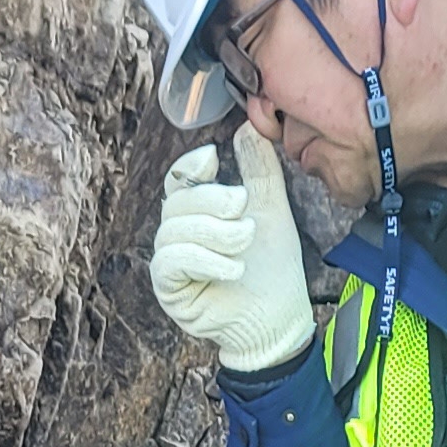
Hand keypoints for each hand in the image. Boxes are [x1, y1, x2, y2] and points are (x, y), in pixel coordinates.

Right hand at [148, 127, 312, 374]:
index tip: (215, 158)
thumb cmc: (273, 269)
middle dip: (214, 203)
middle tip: (245, 214)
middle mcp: (177, 236)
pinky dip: (205, 260)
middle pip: (177, 202)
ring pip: (174, 230)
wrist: (277, 319)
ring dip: (216, 234)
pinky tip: (233, 269)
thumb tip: (249, 127)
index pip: (178, 180)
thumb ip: (258, 170)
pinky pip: (172, 261)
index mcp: (197, 214)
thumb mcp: (270, 208)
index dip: (191, 166)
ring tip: (245, 245)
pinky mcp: (168, 290)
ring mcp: (169, 264)